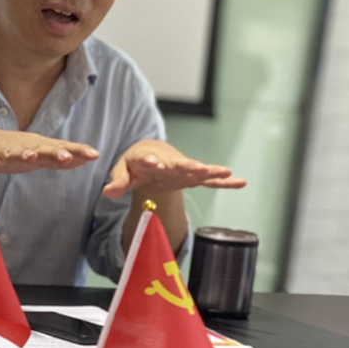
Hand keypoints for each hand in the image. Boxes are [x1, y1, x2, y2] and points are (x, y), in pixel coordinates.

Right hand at [0, 129, 99, 178]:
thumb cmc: (8, 152)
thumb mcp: (35, 156)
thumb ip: (59, 159)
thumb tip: (88, 158)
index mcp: (35, 147)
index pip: (60, 149)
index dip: (77, 152)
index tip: (95, 155)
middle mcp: (20, 146)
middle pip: (39, 149)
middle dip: (53, 152)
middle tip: (67, 156)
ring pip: (11, 153)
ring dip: (21, 154)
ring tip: (30, 156)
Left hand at [102, 139, 246, 199]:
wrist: (151, 154)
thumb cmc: (135, 163)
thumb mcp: (122, 171)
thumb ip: (117, 182)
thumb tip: (107, 193)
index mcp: (147, 159)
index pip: (147, 160)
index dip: (150, 161)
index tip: (153, 162)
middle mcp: (168, 162)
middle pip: (177, 163)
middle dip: (187, 165)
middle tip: (196, 167)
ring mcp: (182, 170)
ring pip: (198, 170)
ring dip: (211, 171)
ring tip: (226, 171)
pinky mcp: (191, 177)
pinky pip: (209, 181)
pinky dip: (224, 182)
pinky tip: (241, 182)